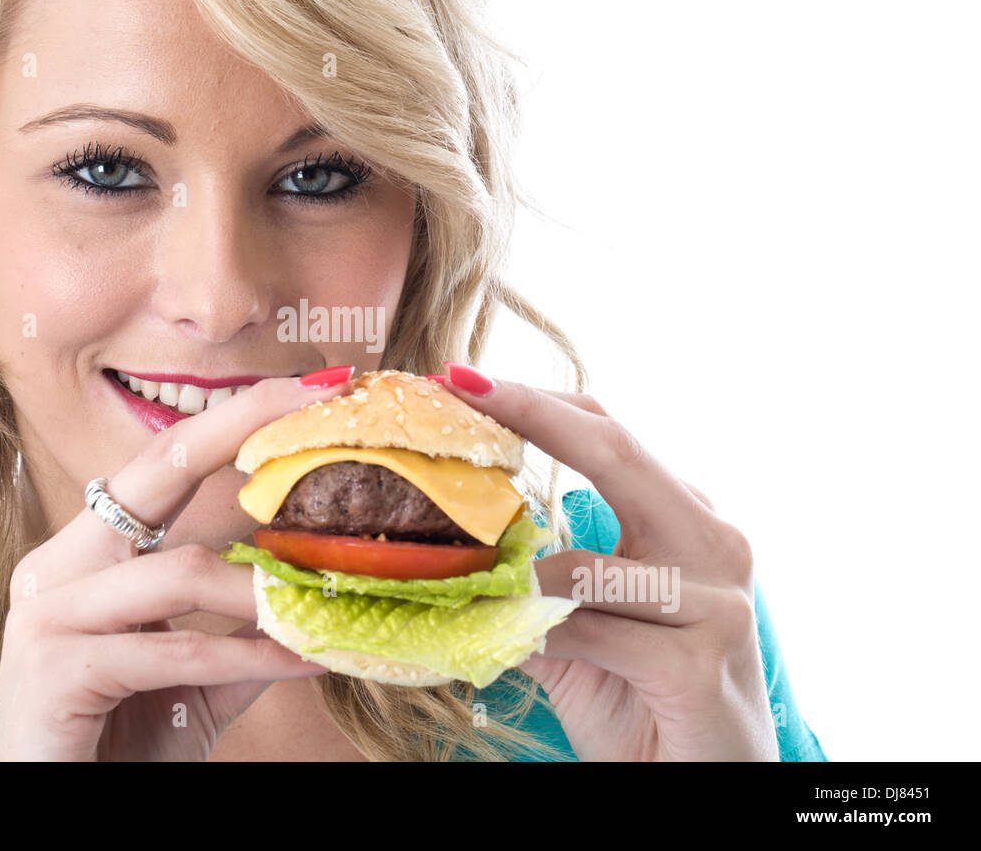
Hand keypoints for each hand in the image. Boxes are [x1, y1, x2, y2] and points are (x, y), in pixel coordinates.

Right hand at [0, 369, 354, 760]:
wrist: (51, 820)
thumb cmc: (119, 739)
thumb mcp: (194, 672)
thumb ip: (240, 626)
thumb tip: (314, 585)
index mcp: (90, 553)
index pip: (166, 465)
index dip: (234, 420)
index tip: (305, 388)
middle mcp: (59, 564)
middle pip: (156, 469)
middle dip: (238, 425)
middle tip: (313, 399)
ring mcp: (46, 611)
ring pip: (179, 573)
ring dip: (262, 594)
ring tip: (322, 606)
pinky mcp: (51, 666)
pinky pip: (171, 650)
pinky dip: (246, 658)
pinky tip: (304, 663)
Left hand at [436, 362, 777, 760]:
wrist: (705, 788)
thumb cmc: (639, 699)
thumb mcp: (579, 622)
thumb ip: (532, 573)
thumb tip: (448, 535)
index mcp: (684, 518)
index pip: (608, 433)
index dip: (534, 399)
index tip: (458, 377)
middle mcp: (712, 542)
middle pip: (615, 451)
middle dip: (528, 412)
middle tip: (453, 385)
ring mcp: (717, 600)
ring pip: (585, 562)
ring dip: (509, 576)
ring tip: (449, 573)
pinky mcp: (701, 660)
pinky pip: (588, 631)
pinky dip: (530, 636)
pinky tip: (498, 641)